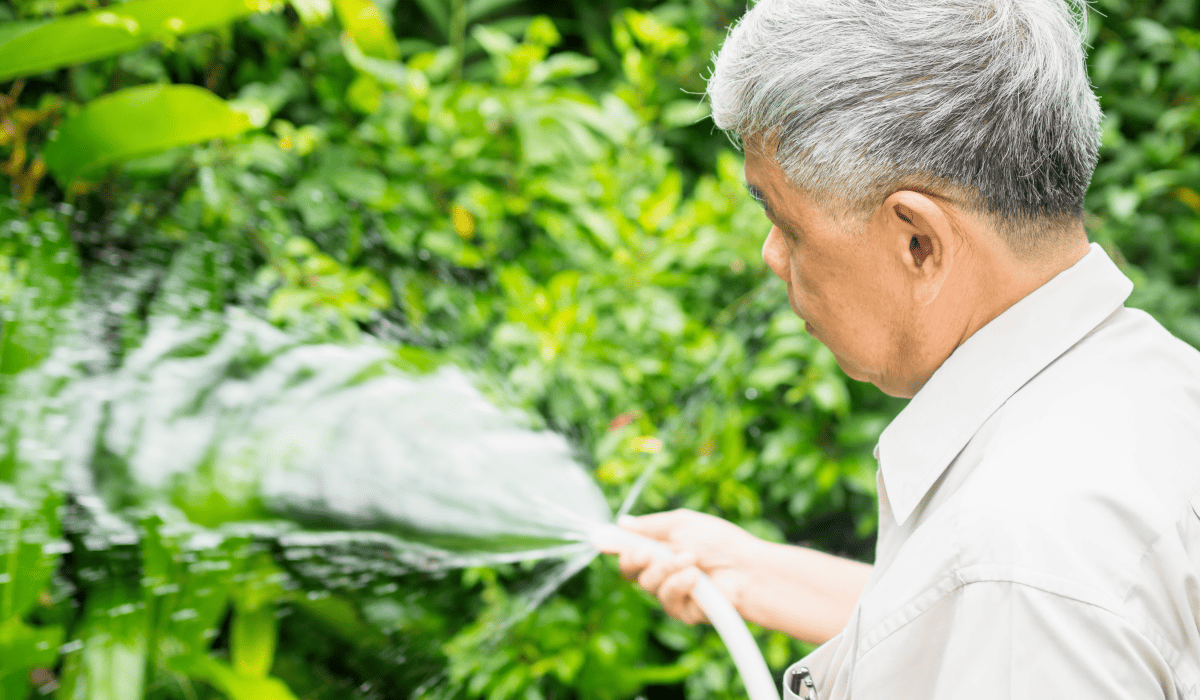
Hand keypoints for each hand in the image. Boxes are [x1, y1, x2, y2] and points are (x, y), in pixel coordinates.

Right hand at [595, 509, 764, 625]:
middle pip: (629, 571)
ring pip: (647, 584)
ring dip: (666, 569)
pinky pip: (667, 600)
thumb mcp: (682, 524)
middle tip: (647, 553)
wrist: (749, 568)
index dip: (616, 547)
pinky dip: (679, 585)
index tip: (603, 540)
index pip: (629, 551)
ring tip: (691, 560)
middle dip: (635, 559)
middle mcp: (663, 572)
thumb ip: (648, 527)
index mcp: (661, 549)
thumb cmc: (721, 542)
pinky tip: (695, 578)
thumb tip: (620, 523)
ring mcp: (672, 593)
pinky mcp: (683, 611)